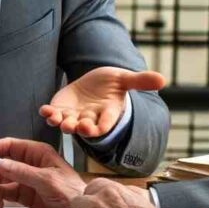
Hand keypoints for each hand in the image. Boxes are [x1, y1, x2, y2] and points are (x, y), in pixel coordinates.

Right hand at [0, 138, 85, 207]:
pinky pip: (6, 193)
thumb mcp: (47, 181)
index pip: (10, 145)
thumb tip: (1, 164)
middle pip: (2, 164)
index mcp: (37, 153)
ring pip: (2, 180)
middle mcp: (30, 164)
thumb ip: (23, 172)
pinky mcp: (25, 194)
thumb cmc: (72, 192)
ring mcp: (27, 179)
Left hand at [40, 66, 164, 137]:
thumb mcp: (125, 79)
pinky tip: (44, 110)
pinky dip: (49, 113)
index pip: (106, 123)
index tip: (94, 128)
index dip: (100, 127)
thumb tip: (163, 79)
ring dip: (62, 123)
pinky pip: (54, 114)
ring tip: (56, 119)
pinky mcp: (61, 110)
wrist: (94, 84)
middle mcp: (91, 118)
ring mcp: (75, 116)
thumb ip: (140, 81)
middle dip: (79, 127)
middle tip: (75, 127)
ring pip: (68, 123)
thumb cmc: (111, 83)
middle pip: (85, 127)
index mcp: (108, 113)